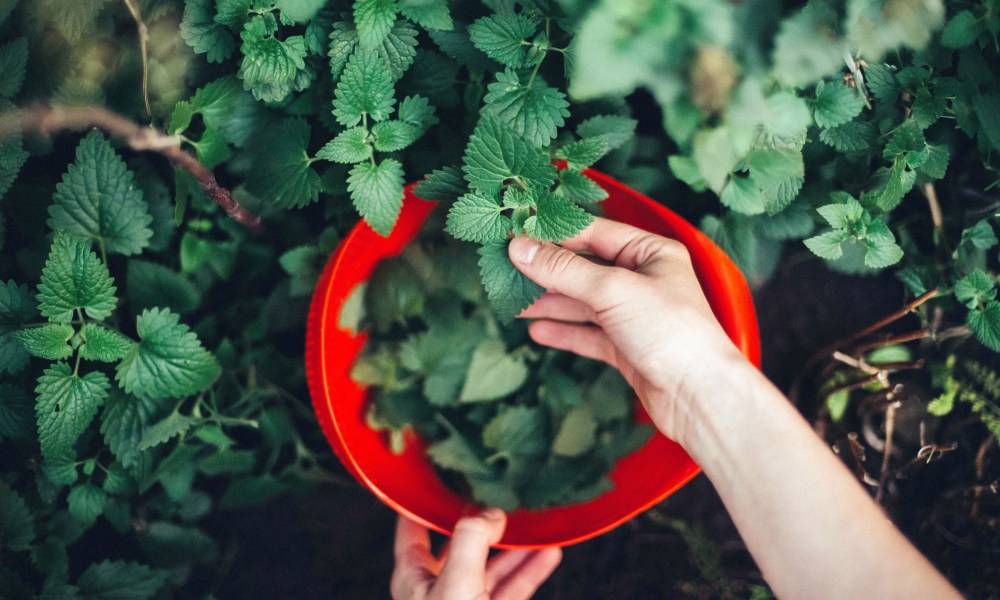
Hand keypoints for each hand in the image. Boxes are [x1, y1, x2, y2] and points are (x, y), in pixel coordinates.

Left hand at [390, 509, 561, 599]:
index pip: (413, 527)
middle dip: (482, 519)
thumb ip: (471, 540)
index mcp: (413, 577)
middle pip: (459, 543)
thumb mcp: (456, 584)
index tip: (445, 472)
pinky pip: (512, 590)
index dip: (426, 499)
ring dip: (514, 545)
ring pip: (491, 566)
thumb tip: (490, 513)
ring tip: (535, 520)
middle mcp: (437, 589)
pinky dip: (530, 571)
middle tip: (501, 492)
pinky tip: (549, 554)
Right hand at [508, 217, 749, 443]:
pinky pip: (588, 334)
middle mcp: (644, 281)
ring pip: (583, 304)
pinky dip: (564, 332)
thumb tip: (520, 247)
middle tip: (507, 270)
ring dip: (549, 303)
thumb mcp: (611, 290)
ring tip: (514, 303)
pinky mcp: (628, 349)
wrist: (698, 395)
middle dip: (547, 272)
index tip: (516, 234)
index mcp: (651, 254)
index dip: (554, 234)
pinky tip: (537, 330)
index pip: (594, 233)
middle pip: (585, 269)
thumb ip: (563, 269)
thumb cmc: (672, 332)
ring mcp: (635, 316)